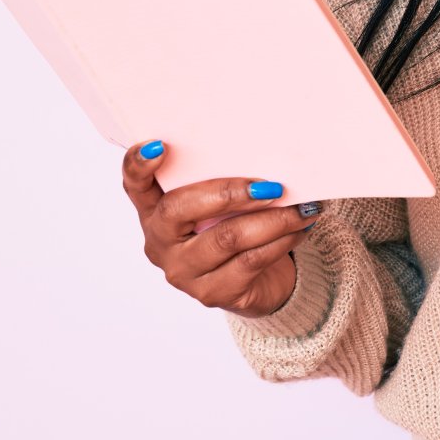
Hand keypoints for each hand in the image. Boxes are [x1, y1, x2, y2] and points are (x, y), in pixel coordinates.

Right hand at [121, 139, 320, 317]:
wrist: (256, 284)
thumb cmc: (235, 228)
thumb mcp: (221, 205)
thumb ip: (223, 182)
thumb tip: (269, 154)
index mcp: (154, 211)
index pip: (134, 185)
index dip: (138, 165)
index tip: (158, 146)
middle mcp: (160, 242)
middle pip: (180, 209)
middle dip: (228, 192)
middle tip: (272, 186)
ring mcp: (183, 272)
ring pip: (227, 237)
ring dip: (273, 219)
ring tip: (304, 208)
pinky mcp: (212, 293)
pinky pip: (251, 260)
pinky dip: (282, 240)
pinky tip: (300, 229)